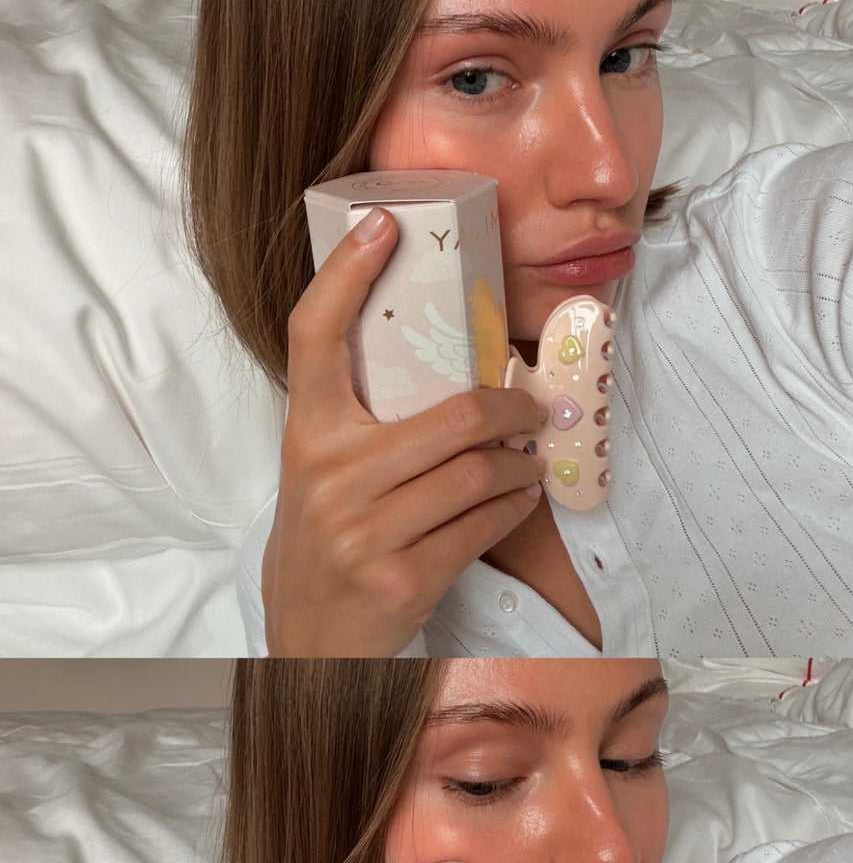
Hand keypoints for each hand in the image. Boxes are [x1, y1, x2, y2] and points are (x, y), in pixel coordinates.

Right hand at [263, 207, 543, 654]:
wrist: (307, 637)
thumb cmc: (325, 545)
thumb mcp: (321, 477)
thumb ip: (360, 426)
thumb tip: (451, 375)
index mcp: (306, 436)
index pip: (314, 336)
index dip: (347, 274)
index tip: (384, 225)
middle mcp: (330, 477)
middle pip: (454, 416)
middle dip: (514, 408)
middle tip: (535, 406)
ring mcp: (365, 532)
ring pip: (479, 474)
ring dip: (522, 465)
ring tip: (530, 460)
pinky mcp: (402, 578)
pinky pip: (483, 526)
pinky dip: (514, 509)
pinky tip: (519, 499)